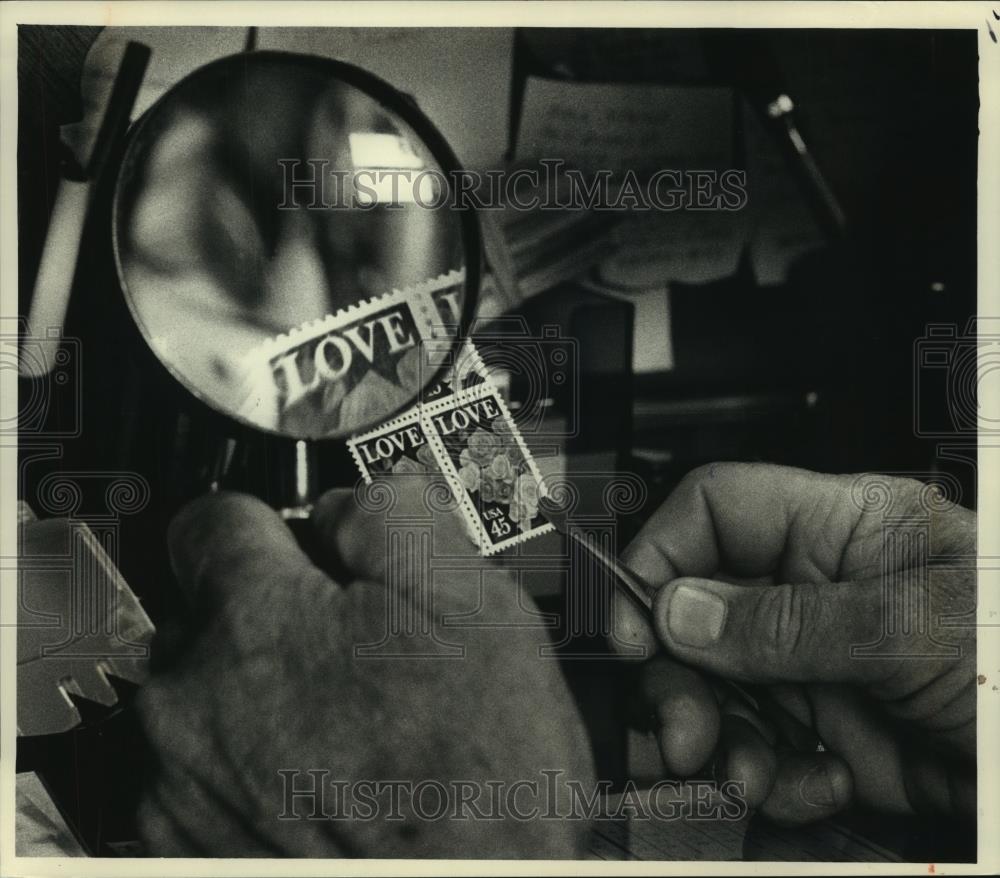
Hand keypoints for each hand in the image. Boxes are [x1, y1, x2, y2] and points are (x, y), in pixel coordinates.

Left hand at [138, 476, 594, 856]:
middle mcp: (194, 700)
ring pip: (212, 689)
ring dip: (267, 690)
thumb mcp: (476, 607)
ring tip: (354, 722)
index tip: (305, 546)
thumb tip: (353, 502)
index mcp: (255, 621)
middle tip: (360, 646)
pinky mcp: (190, 844)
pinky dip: (256, 761)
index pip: (214, 519)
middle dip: (280, 612)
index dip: (274, 523)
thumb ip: (395, 520)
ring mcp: (184, 782)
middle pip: (214, 608)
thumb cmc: (480, 784)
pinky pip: (208, 766)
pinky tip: (328, 776)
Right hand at [615, 463, 975, 823]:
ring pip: (723, 689)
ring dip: (723, 738)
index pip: (717, 511)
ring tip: (747, 773)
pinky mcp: (839, 732)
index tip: (632, 621)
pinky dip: (774, 777)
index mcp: (842, 529)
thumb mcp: (915, 627)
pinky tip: (816, 784)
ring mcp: (826, 665)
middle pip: (702, 611)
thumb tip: (682, 608)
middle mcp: (822, 592)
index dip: (663, 556)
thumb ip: (789, 621)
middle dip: (682, 673)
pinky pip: (767, 748)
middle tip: (682, 728)